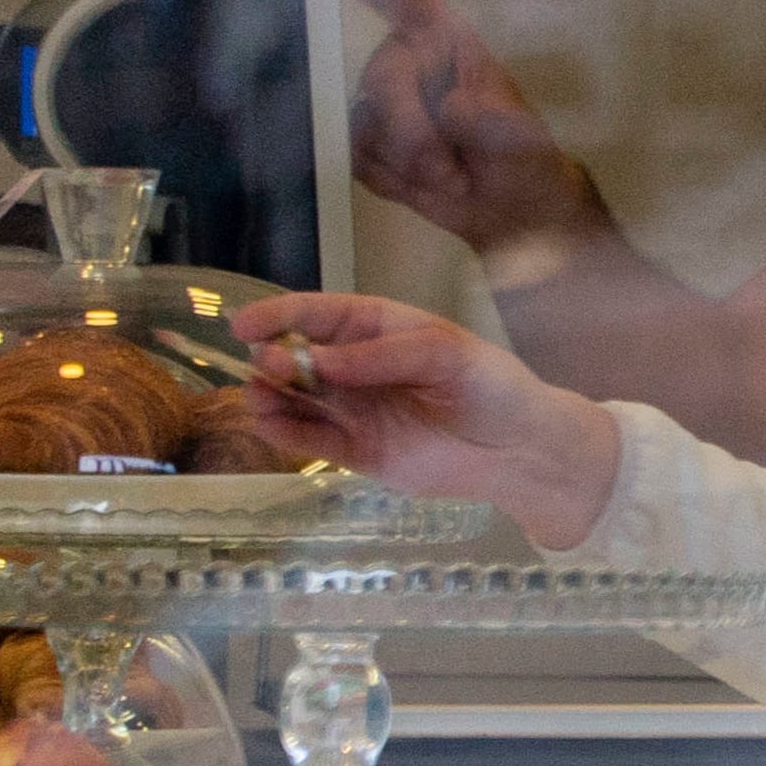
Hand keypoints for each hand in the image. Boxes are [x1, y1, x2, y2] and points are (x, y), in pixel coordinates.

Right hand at [232, 293, 621, 547]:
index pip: (318, 314)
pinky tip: (270, 425)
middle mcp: (356, 366)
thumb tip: (320, 362)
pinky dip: (285, 433)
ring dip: (270, 396)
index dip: (280, 316)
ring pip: (295, 399)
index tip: (246, 324)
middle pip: (297, 357)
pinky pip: (310, 440)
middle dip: (275, 359)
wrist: (519, 450)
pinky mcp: (356, 451)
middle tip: (270, 367)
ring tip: (261, 398)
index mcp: (377, 328)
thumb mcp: (446, 354)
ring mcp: (353, 409)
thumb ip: (383, 356)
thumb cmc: (491, 387)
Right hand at [343, 0, 612, 260]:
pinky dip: (392, 182)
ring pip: (366, 128)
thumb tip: (448, 108)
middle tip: (453, 173)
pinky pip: (357, 159)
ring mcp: (382, 103)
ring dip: (409, 167)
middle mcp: (407, 64)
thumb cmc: (521, 158)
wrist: (510, 209)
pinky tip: (422, 185)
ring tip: (451, 177)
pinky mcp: (366, 141)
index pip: (407, 3)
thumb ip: (487, 121)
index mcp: (448, 44)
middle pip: (381, 84)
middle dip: (414, 137)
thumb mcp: (518, 138)